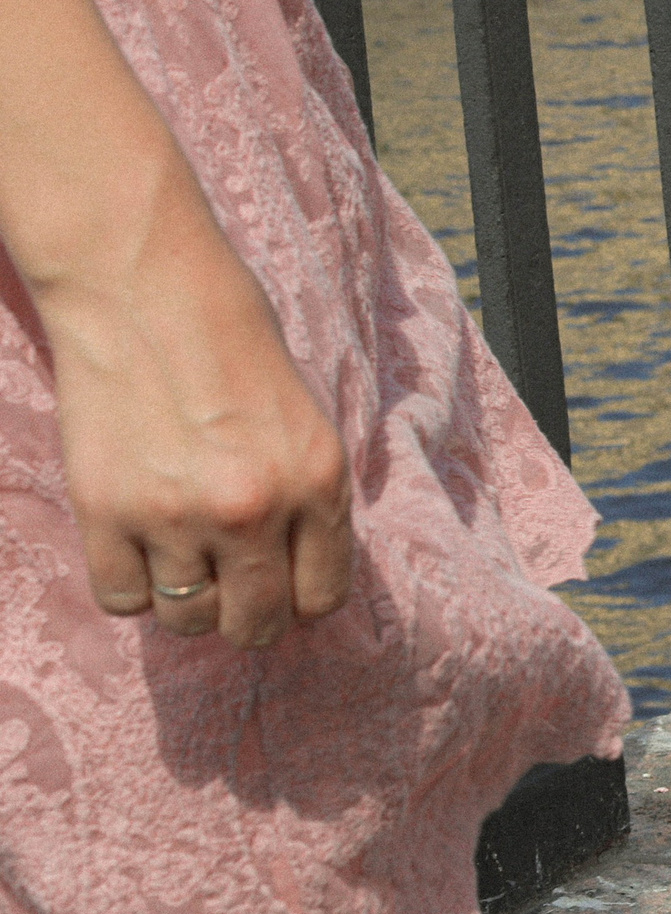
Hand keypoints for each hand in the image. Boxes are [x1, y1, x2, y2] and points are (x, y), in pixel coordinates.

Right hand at [41, 230, 352, 649]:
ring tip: (181, 555)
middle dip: (247, 617)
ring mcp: (176, 516)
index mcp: (319, 481)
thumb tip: (292, 582)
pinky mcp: (105, 513)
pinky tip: (138, 548)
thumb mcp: (305, 421)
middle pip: (255, 623)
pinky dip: (130, 586)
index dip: (300, 599)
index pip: (322, 597)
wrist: (147, 290)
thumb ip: (306, 500)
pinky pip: (121, 600)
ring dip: (185, 599)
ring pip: (186, 620)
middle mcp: (255, 508)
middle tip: (231, 593)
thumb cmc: (234, 344)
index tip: (282, 586)